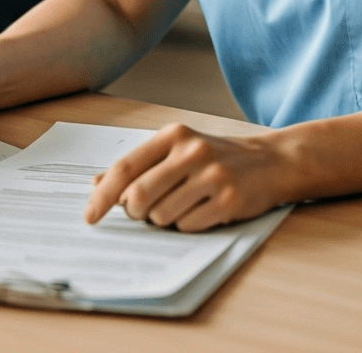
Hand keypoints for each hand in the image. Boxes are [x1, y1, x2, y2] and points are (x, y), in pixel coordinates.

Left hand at [84, 123, 288, 232]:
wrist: (271, 161)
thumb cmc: (216, 157)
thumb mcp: (177, 150)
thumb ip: (139, 165)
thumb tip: (96, 183)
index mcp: (173, 135)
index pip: (125, 168)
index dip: (102, 195)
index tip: (90, 216)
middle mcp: (191, 151)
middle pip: (138, 196)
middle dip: (134, 213)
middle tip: (144, 212)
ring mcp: (212, 175)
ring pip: (161, 215)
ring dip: (163, 220)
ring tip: (182, 206)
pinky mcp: (229, 200)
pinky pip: (188, 226)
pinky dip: (187, 225)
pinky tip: (201, 211)